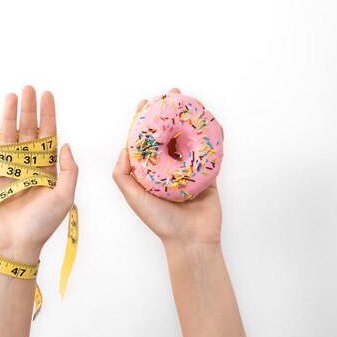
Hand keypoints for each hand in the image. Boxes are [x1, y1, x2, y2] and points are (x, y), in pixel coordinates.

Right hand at [0, 86, 77, 262]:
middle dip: (28, 109)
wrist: (14, 244)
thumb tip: (66, 144)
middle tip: (28, 88)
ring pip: (9, 136)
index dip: (48, 115)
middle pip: (28, 130)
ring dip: (9, 116)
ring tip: (11, 96)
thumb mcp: (64, 197)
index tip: (47, 95)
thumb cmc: (42, 224)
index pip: (48, 135)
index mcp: (47, 169)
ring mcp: (9, 168)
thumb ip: (68, 170)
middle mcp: (28, 165)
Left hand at [112, 88, 224, 247]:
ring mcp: (190, 170)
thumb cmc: (160, 222)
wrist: (191, 241)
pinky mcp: (209, 175)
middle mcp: (169, 168)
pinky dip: (213, 136)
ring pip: (190, 138)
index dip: (145, 120)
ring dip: (191, 119)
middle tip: (172, 95)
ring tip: (191, 102)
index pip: (147, 140)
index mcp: (151, 171)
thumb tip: (123, 148)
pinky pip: (212, 151)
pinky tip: (212, 122)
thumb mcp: (133, 198)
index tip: (146, 103)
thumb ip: (123, 175)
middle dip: (171, 113)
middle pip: (170, 134)